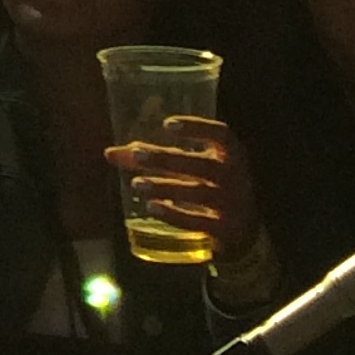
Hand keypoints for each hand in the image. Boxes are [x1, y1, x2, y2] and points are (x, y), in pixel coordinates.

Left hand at [105, 115, 258, 257]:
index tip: (167, 124)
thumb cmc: (210, 184)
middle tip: (137, 154)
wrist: (245, 230)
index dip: (197, 127)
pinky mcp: (226, 230)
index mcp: (232, 153)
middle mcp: (237, 177)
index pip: (221, 133)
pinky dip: (176, 215)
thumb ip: (154, 156)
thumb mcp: (193, 165)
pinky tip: (153, 208)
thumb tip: (109, 153)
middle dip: (167, 160)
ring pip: (197, 193)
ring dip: (165, 187)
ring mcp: (233, 205)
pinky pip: (200, 222)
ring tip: (136, 184)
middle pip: (201, 165)